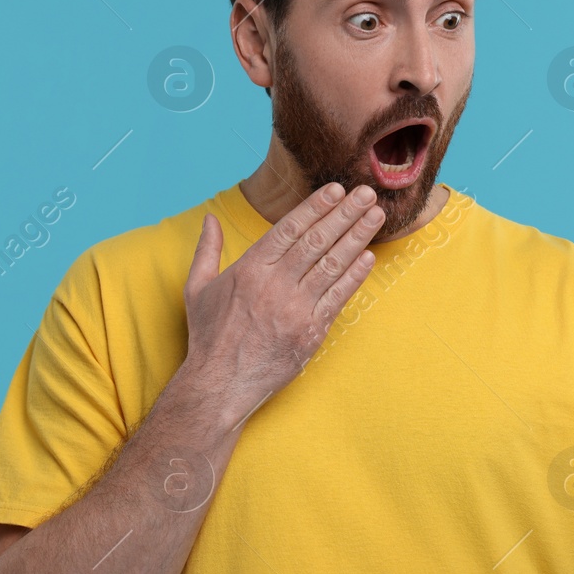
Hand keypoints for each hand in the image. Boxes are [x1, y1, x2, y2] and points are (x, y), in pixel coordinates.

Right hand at [181, 181, 383, 424]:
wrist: (220, 383)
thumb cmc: (209, 336)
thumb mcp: (197, 287)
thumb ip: (207, 250)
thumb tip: (209, 218)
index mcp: (250, 268)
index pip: (290, 228)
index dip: (316, 206)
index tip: (336, 190)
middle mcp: (275, 284)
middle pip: (317, 240)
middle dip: (345, 213)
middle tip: (367, 193)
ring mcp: (296, 309)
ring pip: (333, 265)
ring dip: (357, 237)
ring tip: (375, 216)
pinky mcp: (311, 332)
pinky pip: (338, 298)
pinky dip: (355, 276)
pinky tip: (368, 257)